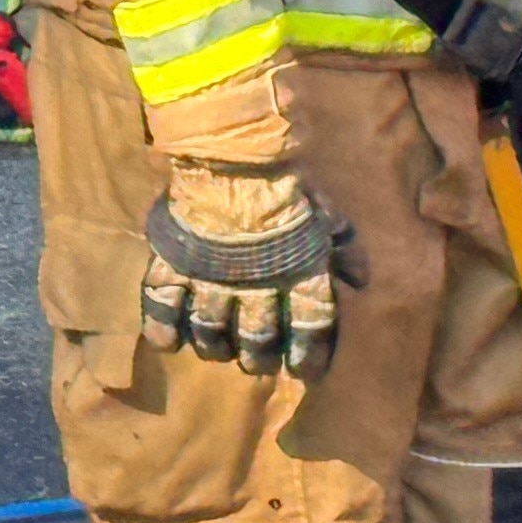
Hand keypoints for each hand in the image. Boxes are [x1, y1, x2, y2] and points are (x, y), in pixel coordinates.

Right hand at [143, 160, 353, 376]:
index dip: (307, 355)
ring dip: (214, 345)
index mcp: (298, 275)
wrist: (232, 155)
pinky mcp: (174, 262)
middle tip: (256, 361)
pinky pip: (162, 303)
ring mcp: (210, 277)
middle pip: (256, 338)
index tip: (303, 368)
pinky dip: (162, 326)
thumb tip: (359, 281)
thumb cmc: (285, 186)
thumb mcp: (326, 214)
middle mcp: (255, 286)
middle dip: (258, 356)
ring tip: (216, 350)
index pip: (309, 329)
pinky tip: (167, 342)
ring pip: (209, 329)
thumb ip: (344, 249)